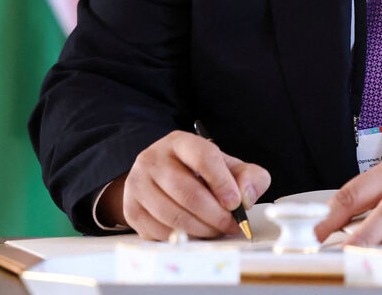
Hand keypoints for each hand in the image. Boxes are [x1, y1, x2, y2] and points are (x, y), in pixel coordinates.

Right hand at [113, 131, 269, 239]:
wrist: (162, 181)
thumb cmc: (200, 174)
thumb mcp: (228, 167)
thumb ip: (249, 177)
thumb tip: (245, 196)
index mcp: (180, 142)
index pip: (203, 157)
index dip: (222, 182)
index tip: (235, 203)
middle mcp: (153, 159)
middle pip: (187, 192)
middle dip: (215, 215)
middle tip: (231, 225)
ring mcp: (138, 184)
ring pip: (173, 215)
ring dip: (202, 229)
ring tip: (216, 230)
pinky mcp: (132, 210)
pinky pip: (160, 232)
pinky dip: (184, 238)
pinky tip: (196, 233)